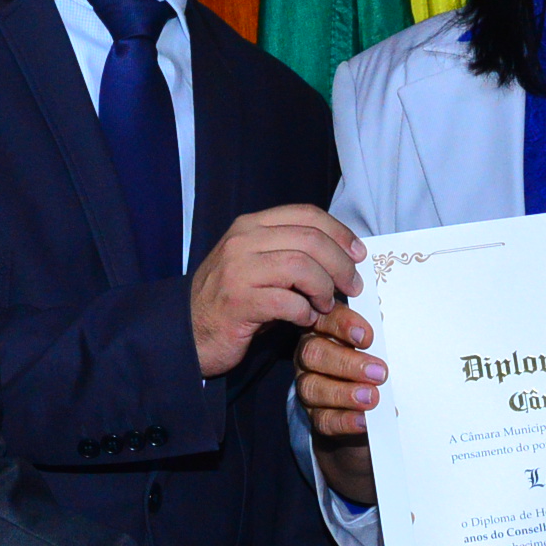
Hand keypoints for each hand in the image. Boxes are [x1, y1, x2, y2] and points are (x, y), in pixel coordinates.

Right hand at [192, 205, 362, 377]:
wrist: (187, 331)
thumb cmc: (231, 300)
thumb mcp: (258, 265)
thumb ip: (290, 253)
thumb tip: (343, 256)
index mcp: (251, 226)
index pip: (306, 214)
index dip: (340, 232)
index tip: (358, 254)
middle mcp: (243, 241)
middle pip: (310, 239)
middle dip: (341, 264)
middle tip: (353, 287)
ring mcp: (237, 270)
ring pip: (302, 266)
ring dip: (324, 288)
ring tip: (326, 305)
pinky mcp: (237, 302)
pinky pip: (287, 302)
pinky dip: (305, 312)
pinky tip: (305, 319)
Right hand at [296, 304, 380, 505]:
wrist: (367, 409)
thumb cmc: (370, 366)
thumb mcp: (375, 347)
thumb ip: (376, 336)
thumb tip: (384, 322)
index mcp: (324, 329)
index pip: (325, 318)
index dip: (343, 324)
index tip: (367, 337)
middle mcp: (309, 355)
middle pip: (313, 353)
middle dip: (348, 362)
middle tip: (379, 373)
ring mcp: (307, 385)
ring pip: (312, 387)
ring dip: (344, 393)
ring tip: (372, 398)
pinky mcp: (314, 415)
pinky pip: (322, 419)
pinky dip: (345, 420)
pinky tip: (364, 420)